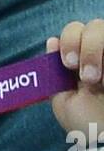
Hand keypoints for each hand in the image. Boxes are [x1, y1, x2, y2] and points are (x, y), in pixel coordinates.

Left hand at [48, 20, 103, 145]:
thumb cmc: (85, 124)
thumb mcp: (64, 100)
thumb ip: (56, 72)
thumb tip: (52, 40)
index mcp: (81, 58)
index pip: (75, 31)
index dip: (70, 40)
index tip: (68, 63)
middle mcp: (100, 53)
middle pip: (95, 26)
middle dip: (88, 46)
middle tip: (88, 76)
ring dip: (98, 51)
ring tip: (100, 80)